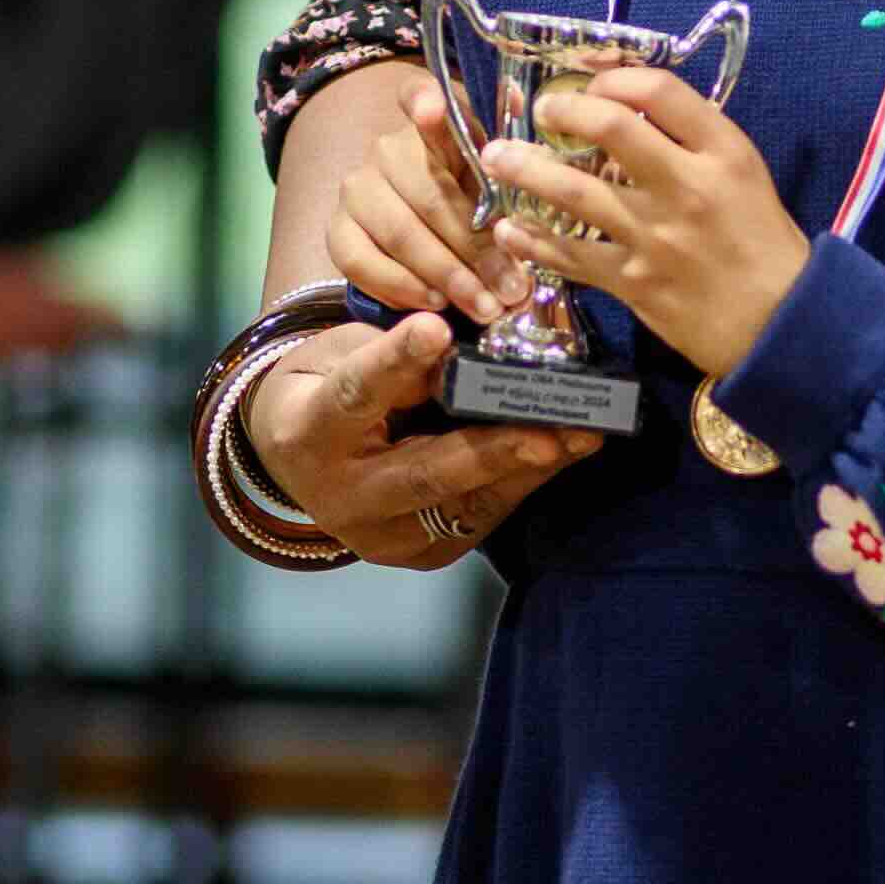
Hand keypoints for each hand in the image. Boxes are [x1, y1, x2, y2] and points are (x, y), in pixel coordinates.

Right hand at [240, 300, 590, 561]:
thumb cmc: (328, 387)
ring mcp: (385, 536)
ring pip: (468, 503)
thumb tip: (466, 349)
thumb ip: (396, 358)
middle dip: (497, 450)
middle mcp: (343, 496)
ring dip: (532, 467)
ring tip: (585, 433)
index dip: (395, 363)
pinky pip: (483, 516)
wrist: (299, 459)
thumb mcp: (345, 356)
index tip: (435, 329)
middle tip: (554, 428)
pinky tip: (568, 450)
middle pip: (426, 472)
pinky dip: (526, 480)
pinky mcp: (424, 554)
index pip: (355, 395)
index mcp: (309, 433)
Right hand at [329, 75, 530, 333]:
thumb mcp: (500, 177)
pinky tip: (436, 303)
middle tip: (511, 287)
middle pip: (429, 194)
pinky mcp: (337, 229)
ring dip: (447, 275)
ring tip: (484, 306)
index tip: (434, 107)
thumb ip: (509, 156)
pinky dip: (402, 287)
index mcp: (432, 122)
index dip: (425, 103)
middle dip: (475, 248)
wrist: (427, 234)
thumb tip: (523, 103)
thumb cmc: (477, 199)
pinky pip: (361, 261)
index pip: (418, 96)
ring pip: (400, 233)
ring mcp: (357, 188)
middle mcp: (387, 148)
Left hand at [495, 66, 806, 391]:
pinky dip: (533, 241)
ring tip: (496, 157)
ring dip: (526, 170)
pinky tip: (509, 230)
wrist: (781, 322)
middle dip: (563, 111)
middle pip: (612, 129)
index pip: (660, 91)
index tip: (594, 85)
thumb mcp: (741, 174)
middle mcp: (688, 187)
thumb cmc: (761, 240)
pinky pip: (571, 255)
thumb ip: (692, 141)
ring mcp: (657, 237)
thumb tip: (626, 108)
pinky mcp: (635, 282)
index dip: (616, 78)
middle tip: (540, 110)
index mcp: (723, 152)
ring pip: (575, 193)